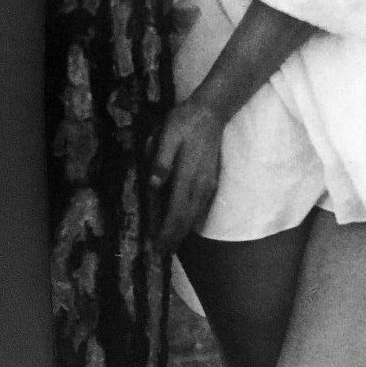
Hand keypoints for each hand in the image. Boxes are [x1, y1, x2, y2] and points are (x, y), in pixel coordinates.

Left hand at [148, 97, 224, 250]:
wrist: (211, 113)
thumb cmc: (184, 123)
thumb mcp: (166, 136)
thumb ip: (161, 161)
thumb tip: (153, 185)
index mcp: (187, 176)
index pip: (176, 212)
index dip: (166, 232)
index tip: (156, 247)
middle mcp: (200, 186)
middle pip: (186, 220)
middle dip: (173, 238)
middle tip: (160, 253)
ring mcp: (208, 185)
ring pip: (195, 216)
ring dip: (182, 231)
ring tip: (170, 243)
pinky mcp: (211, 182)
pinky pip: (200, 208)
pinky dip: (190, 220)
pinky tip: (184, 223)